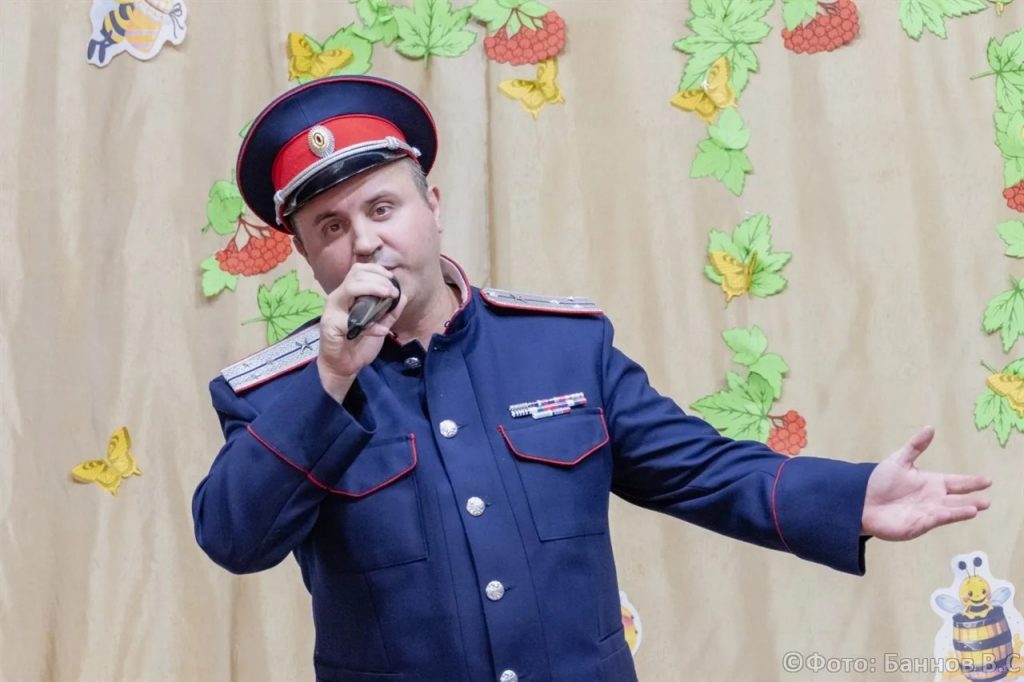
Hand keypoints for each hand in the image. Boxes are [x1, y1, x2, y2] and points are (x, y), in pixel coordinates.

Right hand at [317, 263, 404, 400]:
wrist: (343, 367)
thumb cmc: (358, 344)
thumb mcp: (380, 325)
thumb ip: (390, 312)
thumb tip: (403, 296)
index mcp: (348, 294)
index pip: (359, 270)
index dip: (377, 270)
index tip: (393, 279)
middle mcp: (338, 298)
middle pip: (356, 274)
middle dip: (379, 278)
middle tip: (393, 291)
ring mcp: (332, 310)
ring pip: (350, 287)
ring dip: (373, 289)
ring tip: (389, 297)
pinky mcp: (331, 325)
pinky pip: (352, 320)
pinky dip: (371, 325)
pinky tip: (381, 331)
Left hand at [861, 427, 990, 540]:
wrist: (862, 501)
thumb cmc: (880, 482)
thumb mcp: (899, 460)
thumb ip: (915, 446)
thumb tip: (930, 428)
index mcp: (932, 483)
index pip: (956, 482)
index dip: (971, 482)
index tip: (987, 480)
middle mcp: (934, 498)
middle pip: (957, 499)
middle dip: (972, 499)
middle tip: (987, 500)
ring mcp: (928, 512)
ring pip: (950, 511)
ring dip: (963, 510)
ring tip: (978, 507)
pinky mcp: (919, 524)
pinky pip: (935, 519)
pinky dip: (946, 516)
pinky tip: (956, 513)